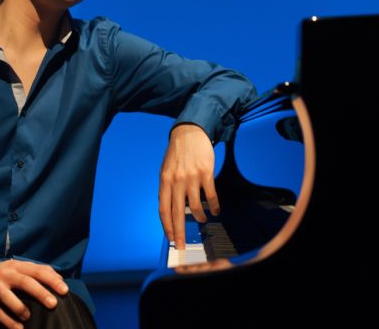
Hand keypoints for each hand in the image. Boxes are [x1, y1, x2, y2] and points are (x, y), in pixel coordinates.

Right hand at [0, 259, 68, 328]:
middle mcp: (6, 274)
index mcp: (17, 266)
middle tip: (53, 304)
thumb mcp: (19, 268)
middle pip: (25, 282)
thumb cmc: (4, 275)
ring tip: (29, 317)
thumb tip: (60, 278)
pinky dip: (7, 321)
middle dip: (40, 293)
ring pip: (8, 296)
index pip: (38, 271)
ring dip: (20, 307)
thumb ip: (38, 271)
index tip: (65, 290)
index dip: (52, 280)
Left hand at [159, 123, 219, 249]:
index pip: (163, 209)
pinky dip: (213, 206)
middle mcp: (176, 181)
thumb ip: (168, 187)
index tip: (170, 239)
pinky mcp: (206, 173)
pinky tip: (215, 211)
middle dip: (179, 232)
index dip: (167, 226)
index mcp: (165, 181)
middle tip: (181, 246)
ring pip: (195, 207)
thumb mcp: (166, 169)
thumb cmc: (177, 152)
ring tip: (202, 220)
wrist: (190, 132)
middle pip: (177, 213)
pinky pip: (210, 196)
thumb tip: (171, 207)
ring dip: (199, 217)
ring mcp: (191, 178)